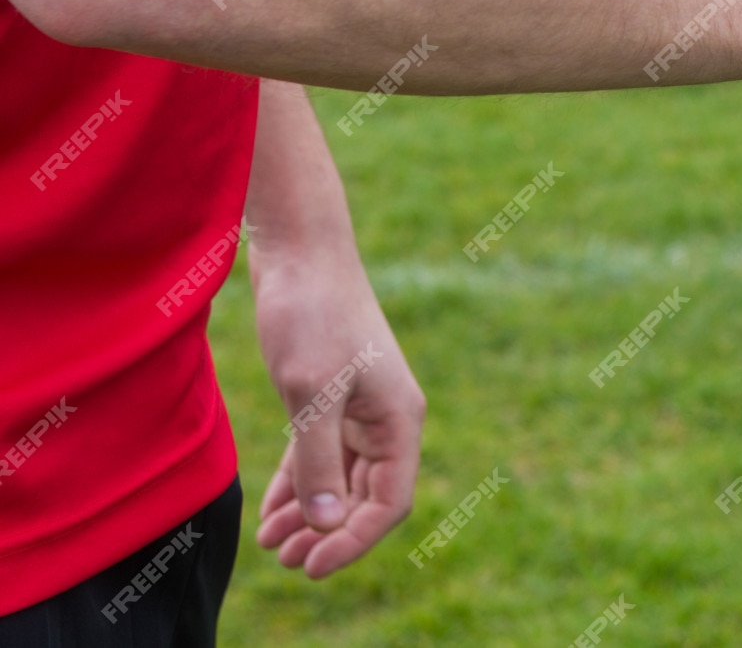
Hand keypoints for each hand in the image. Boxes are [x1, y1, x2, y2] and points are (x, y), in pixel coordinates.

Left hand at [249, 241, 424, 577]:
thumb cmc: (311, 313)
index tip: (310, 564)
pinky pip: (322, 454)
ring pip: (341, 478)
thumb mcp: (310, 393)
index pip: (389, 500)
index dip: (353, 539)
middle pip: (366, 494)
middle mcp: (388, 417)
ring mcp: (362, 405)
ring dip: (311, 513)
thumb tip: (327, 525)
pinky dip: (301, 483)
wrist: (301, 249)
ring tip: (271, 546)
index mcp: (399, 418)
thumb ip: (320, 462)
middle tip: (284, 561)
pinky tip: (273, 511)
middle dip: (328, 532)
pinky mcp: (333, 394)